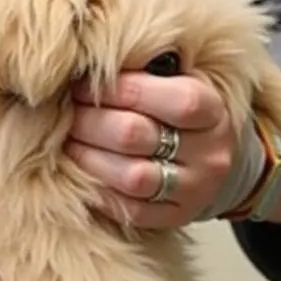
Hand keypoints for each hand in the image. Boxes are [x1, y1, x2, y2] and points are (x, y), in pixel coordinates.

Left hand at [65, 71, 236, 228]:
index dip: (116, 89)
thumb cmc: (177, 113)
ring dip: (88, 158)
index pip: (170, 98)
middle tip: (67, 115)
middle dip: (90, 122)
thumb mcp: (176, 83)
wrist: (212, 160)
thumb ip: (143, 71)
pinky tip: (82, 174)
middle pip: (135, 135)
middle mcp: (209, 153)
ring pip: (132, 177)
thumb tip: (91, 63)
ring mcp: (194, 189)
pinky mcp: (176, 218)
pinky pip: (130, 211)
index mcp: (212, 110)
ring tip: (69, 143)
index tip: (82, 86)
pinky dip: (99, 192)